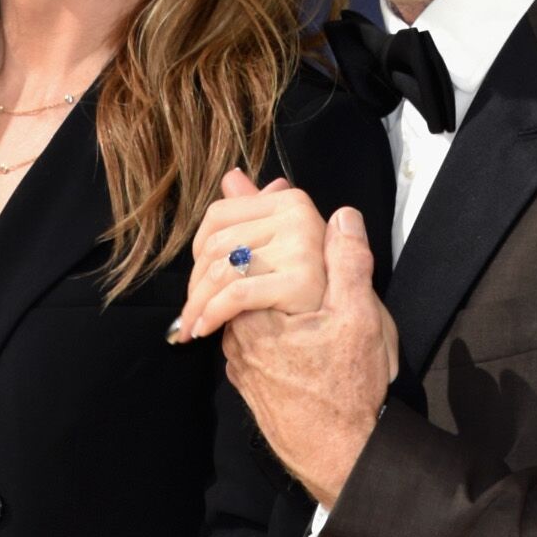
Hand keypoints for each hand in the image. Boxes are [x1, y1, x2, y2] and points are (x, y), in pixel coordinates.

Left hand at [173, 169, 327, 344]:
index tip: (198, 278)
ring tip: (193, 327)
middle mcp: (298, 218)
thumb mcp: (294, 252)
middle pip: (216, 244)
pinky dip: (214, 314)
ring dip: (199, 304)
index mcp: (293, 204)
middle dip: (196, 284)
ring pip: (222, 269)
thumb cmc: (319, 312)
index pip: (219, 214)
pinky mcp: (301, 281)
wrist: (346, 358)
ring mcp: (302, 247)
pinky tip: (206, 330)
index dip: (198, 250)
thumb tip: (231, 178)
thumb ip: (264, 213)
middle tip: (190, 314)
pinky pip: (237, 293)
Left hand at [220, 202, 397, 509]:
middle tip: (235, 215)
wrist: (339, 457)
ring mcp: (238, 362)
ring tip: (248, 259)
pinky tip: (267, 316)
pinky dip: (243, 317)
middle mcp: (238, 336)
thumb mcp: (360, 320)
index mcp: (259, 313)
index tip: (240, 197)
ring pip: (227, 309)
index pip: (228, 254)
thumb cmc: (348, 392)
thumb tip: (342, 216)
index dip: (236, 222)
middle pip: (220, 279)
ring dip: (234, 283)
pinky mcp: (245, 382)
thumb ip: (349, 265)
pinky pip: (236, 337)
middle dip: (225, 247)